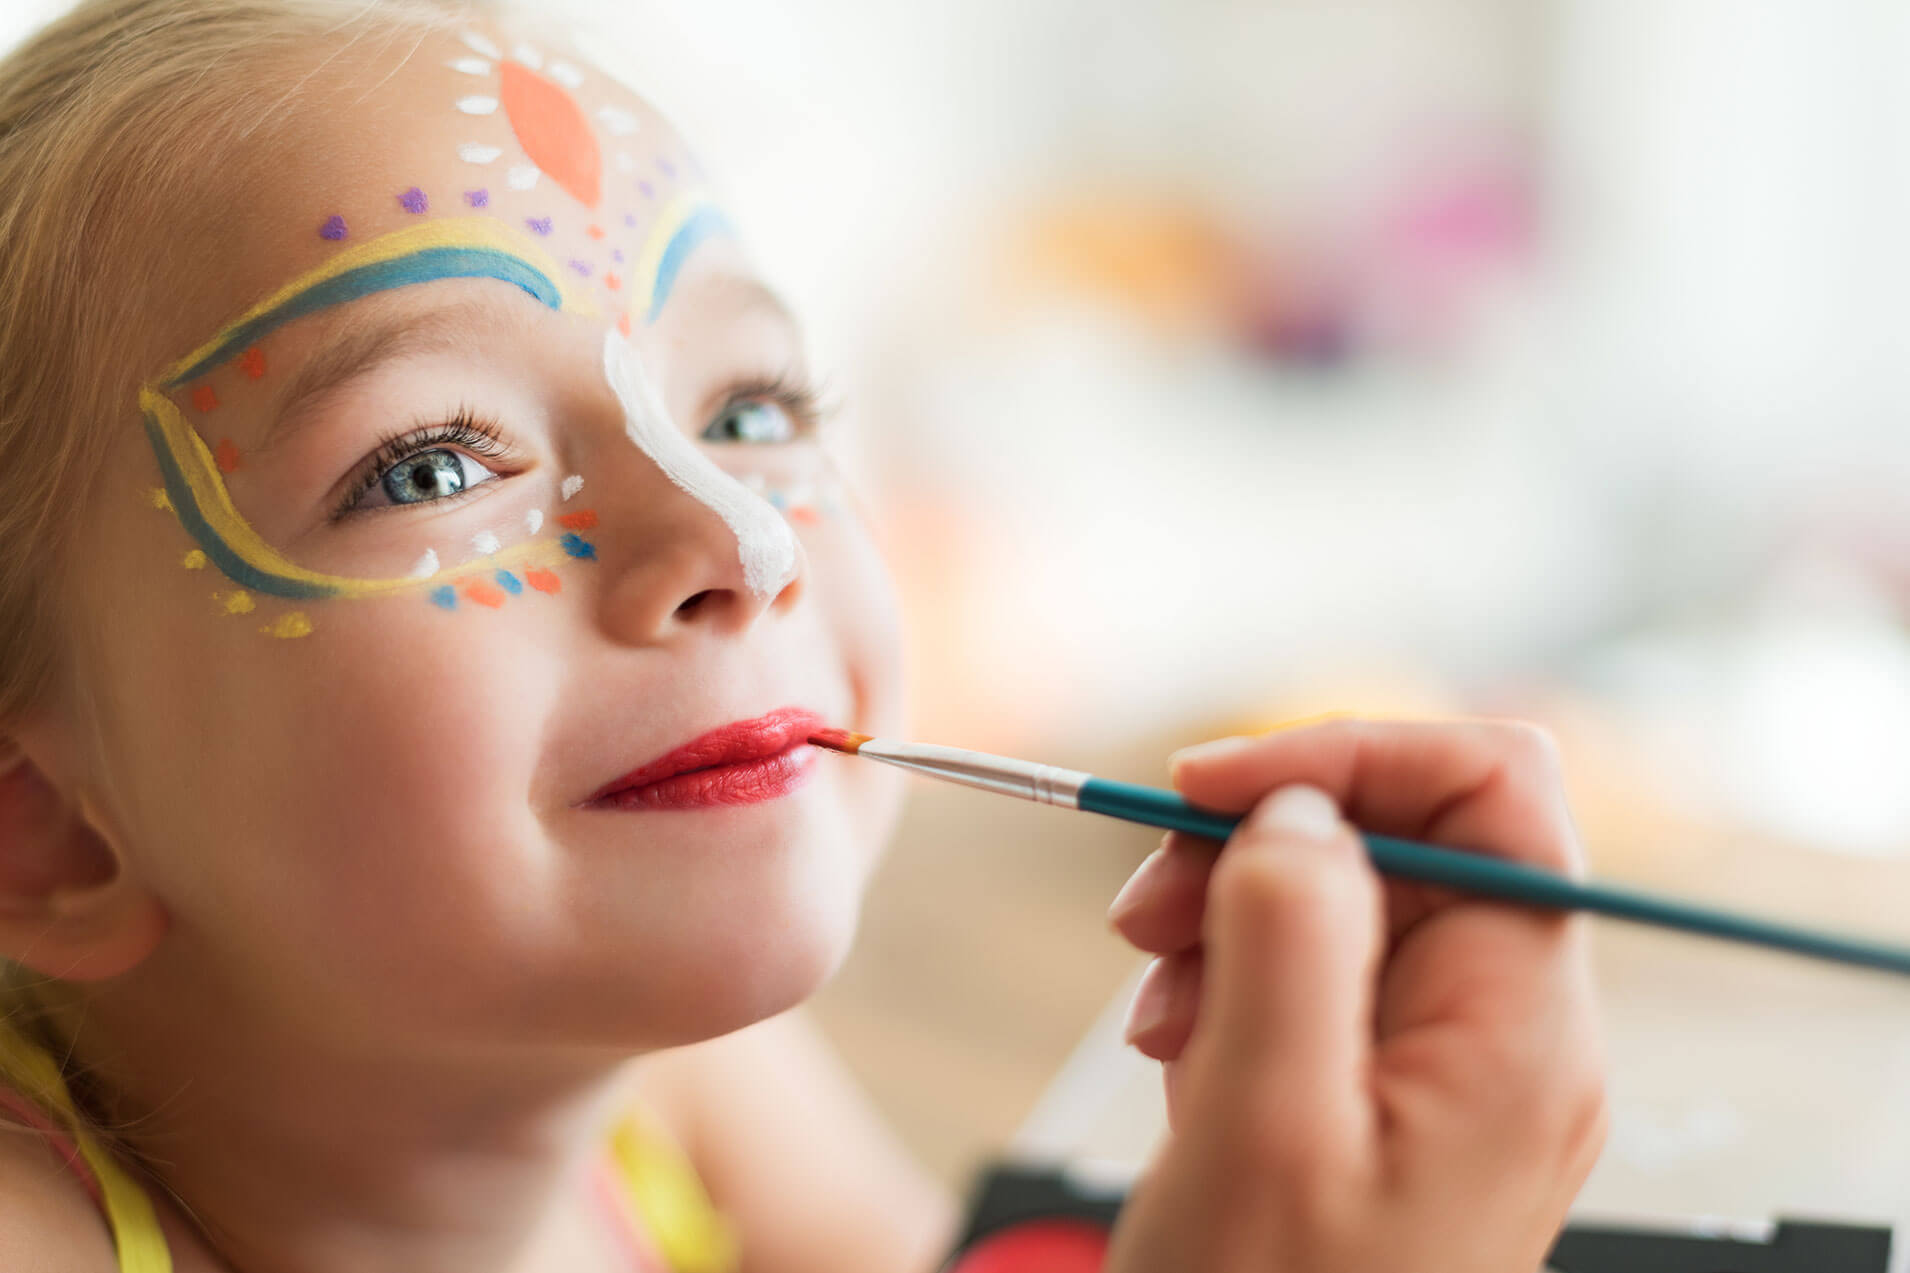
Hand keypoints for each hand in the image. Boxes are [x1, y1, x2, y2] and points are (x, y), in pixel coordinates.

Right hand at [1102, 718, 1607, 1272]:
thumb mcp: (1261, 1123)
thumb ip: (1293, 937)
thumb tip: (1302, 807)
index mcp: (1518, 1030)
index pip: (1494, 790)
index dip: (1352, 751)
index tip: (1204, 787)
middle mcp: (1509, 1034)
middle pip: (1407, 836)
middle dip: (1262, 845)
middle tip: (1140, 911)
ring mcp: (1453, 1068)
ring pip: (1349, 900)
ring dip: (1230, 920)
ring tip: (1155, 1009)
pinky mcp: (1392, 1096)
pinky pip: (1320, 979)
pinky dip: (1233, 985)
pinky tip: (1182, 1053)